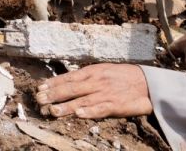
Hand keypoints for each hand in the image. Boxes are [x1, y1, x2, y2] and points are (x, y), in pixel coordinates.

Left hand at [36, 64, 152, 118]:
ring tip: (52, 110)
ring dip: (66, 106)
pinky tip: (78, 114)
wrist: (146, 82)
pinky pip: (99, 109)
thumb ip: (86, 76)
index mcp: (92, 71)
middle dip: (54, 94)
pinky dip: (89, 112)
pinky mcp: (115, 105)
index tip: (40, 87)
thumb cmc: (122, 76)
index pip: (68, 77)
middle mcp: (96, 81)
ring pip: (82, 100)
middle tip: (39, 99)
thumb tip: (67, 80)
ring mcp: (105, 93)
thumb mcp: (103, 70)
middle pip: (71, 88)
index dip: (53, 83)